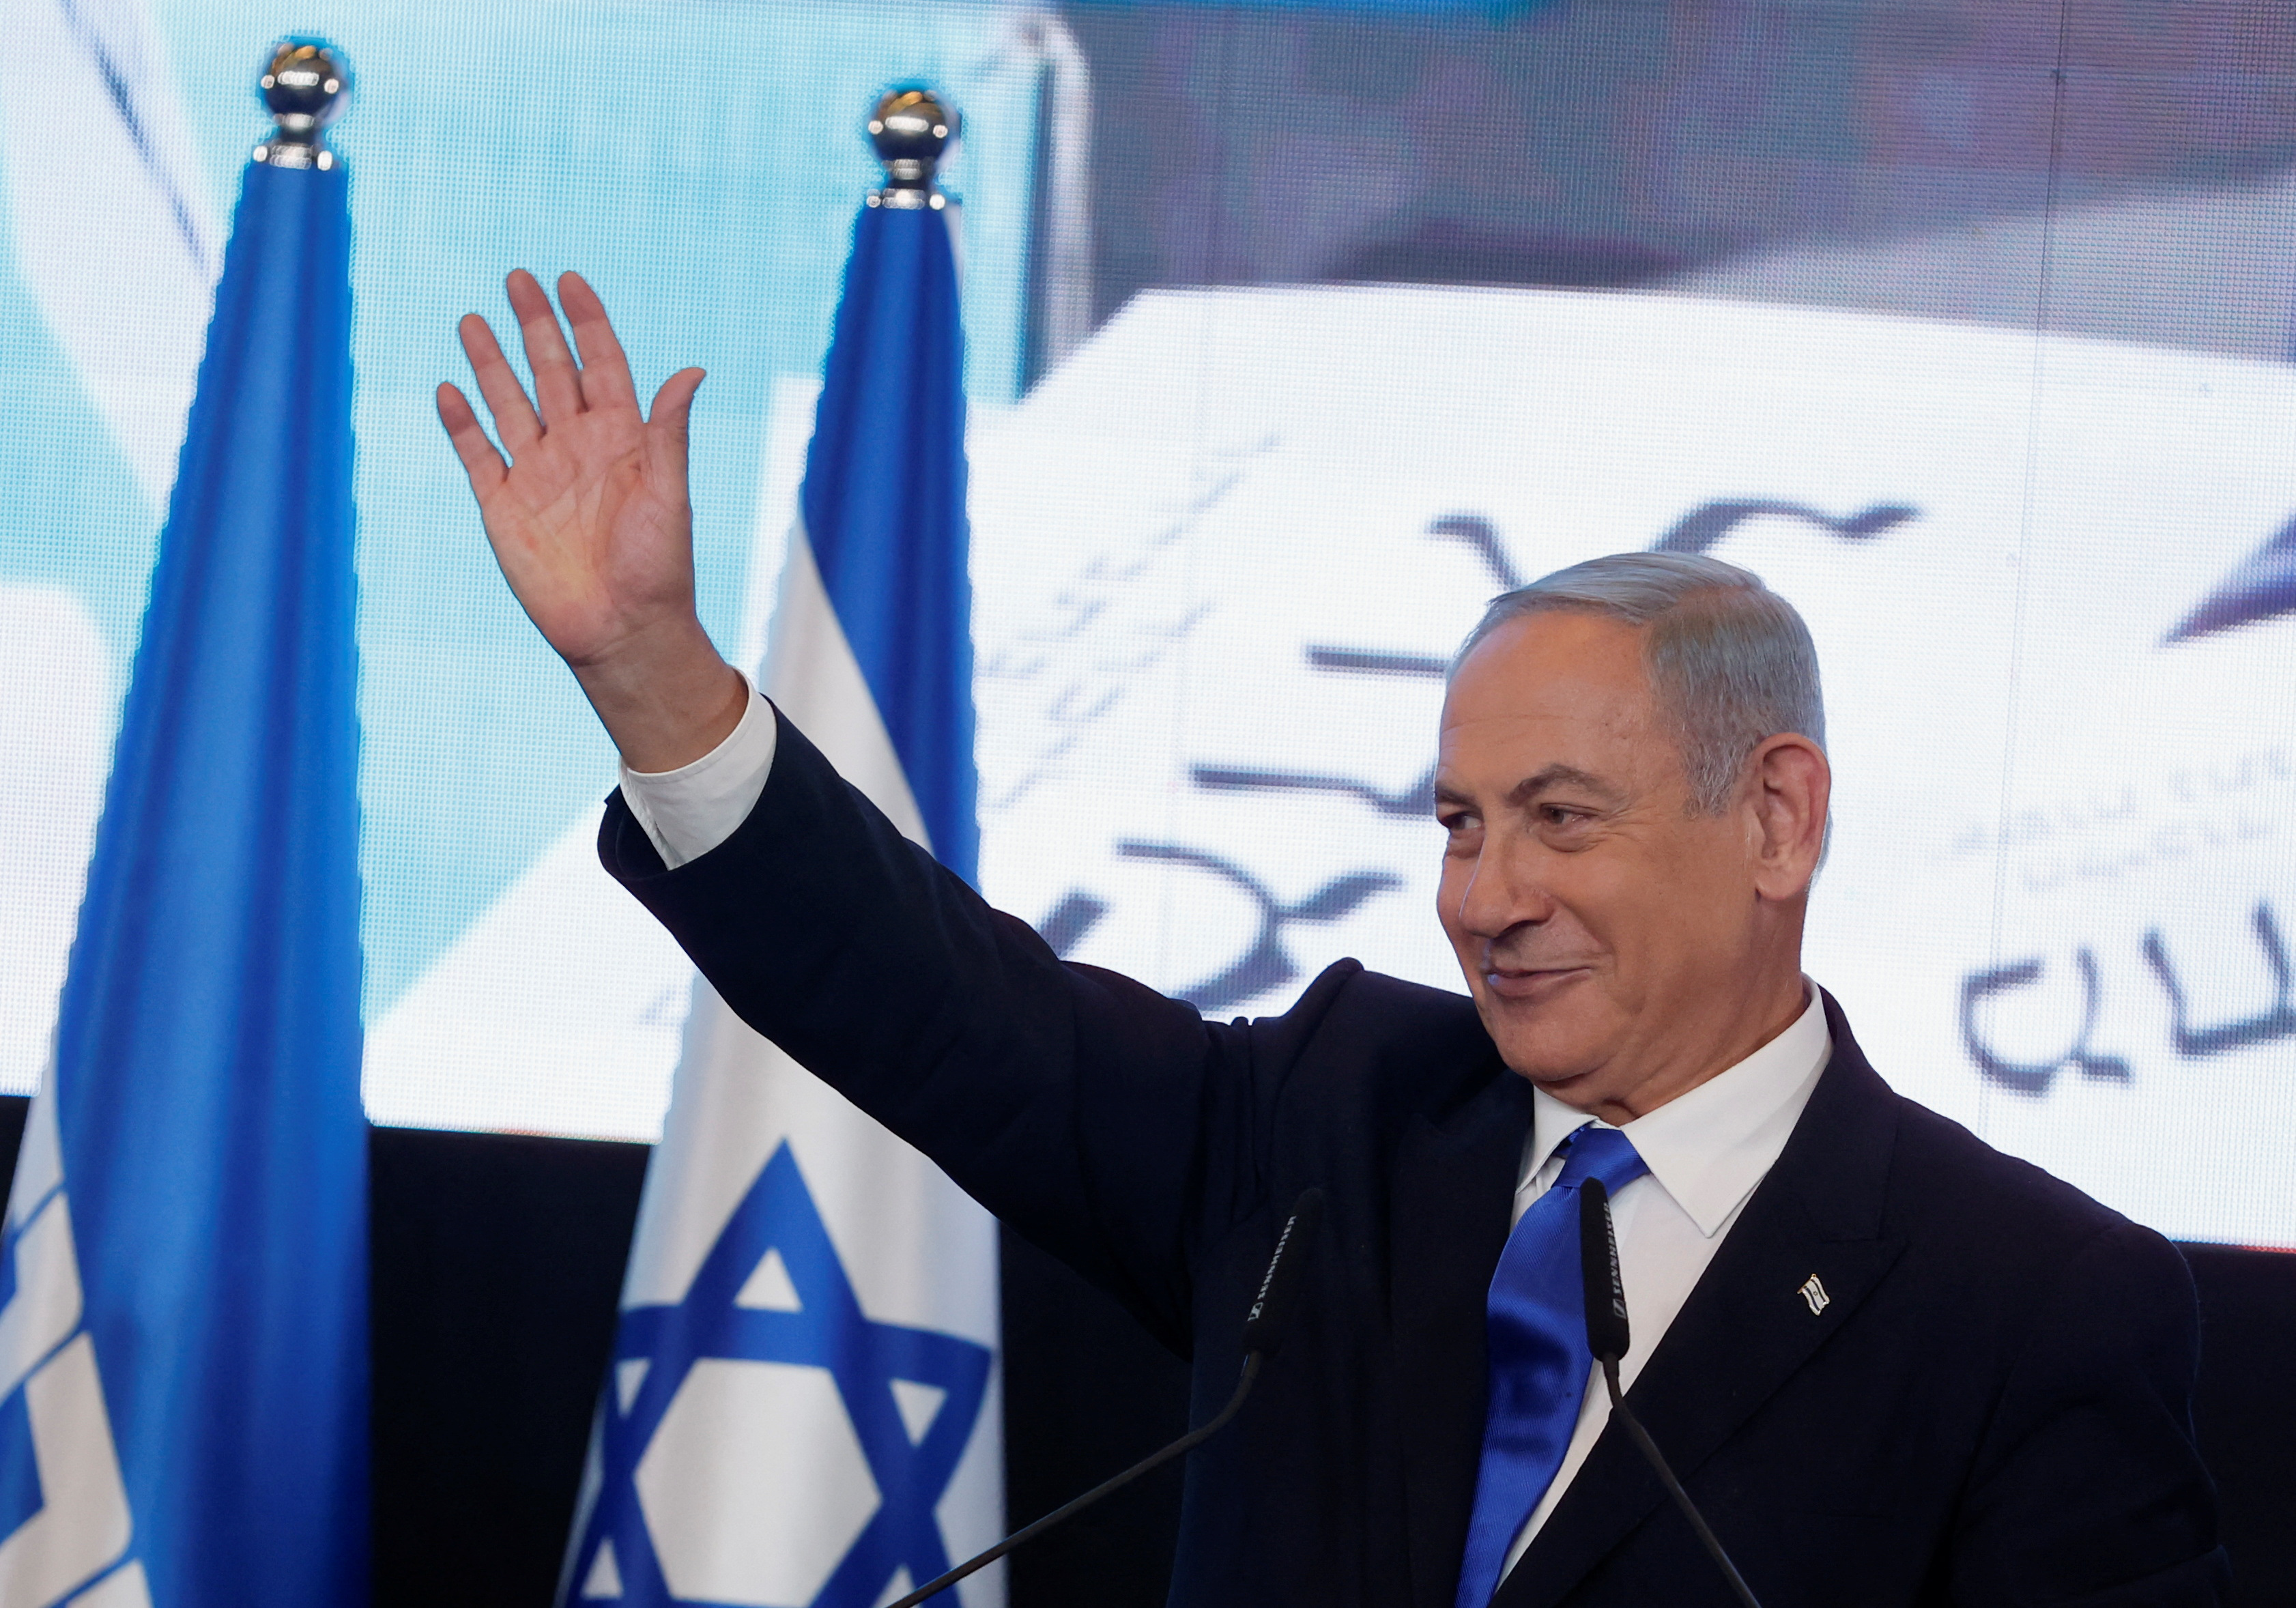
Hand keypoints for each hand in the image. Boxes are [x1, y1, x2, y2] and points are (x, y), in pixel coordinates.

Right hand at [438, 269, 746, 770]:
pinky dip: (462, 424)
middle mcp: (577, 449)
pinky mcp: (504, 508)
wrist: (623, 631)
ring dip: (491, 363)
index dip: (587, 323)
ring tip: (473, 319)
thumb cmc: (659, 567)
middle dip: (535, 325)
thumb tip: (692, 372)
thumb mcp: (669, 493)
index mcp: (623, 440)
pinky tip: (449, 389)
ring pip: (509, 404)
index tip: (570, 280)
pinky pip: (478, 456)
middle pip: (551, 372)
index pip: (602, 365)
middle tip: (517, 277)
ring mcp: (538, 476)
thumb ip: (668, 433)